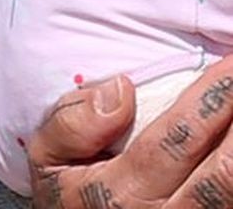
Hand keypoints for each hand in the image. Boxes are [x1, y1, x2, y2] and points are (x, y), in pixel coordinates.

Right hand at [29, 61, 232, 208]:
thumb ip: (73, 123)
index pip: (176, 142)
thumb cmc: (67, 194)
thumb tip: (122, 90)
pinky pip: (228, 203)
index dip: (210, 103)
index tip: (229, 66)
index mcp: (121, 196)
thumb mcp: (46, 158)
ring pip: (230, 194)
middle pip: (222, 174)